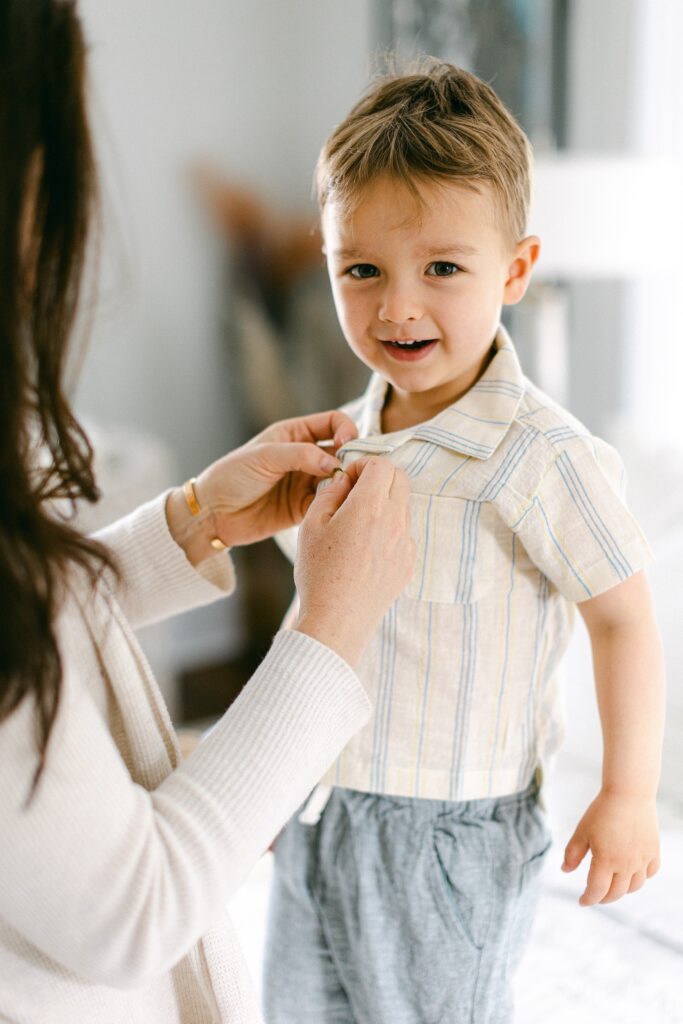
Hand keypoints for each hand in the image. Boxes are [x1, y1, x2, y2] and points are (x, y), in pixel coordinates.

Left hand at [166, 411, 356, 561]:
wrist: (213, 513)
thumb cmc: (231, 475)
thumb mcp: (264, 456)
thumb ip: (300, 455)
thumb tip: (334, 462)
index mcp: (295, 434)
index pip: (333, 423)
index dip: (346, 430)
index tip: (347, 445)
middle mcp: (305, 457)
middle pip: (342, 452)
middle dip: (351, 459)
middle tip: (351, 471)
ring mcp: (306, 483)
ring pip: (339, 479)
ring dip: (344, 484)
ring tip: (342, 491)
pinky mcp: (304, 508)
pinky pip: (328, 504)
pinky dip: (335, 504)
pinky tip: (332, 507)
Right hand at [294, 457, 414, 665]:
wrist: (336, 621)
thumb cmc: (319, 573)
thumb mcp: (311, 525)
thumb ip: (330, 493)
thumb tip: (344, 480)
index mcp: (370, 507)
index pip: (382, 464)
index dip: (363, 464)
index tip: (347, 479)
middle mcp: (395, 521)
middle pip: (400, 478)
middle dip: (378, 477)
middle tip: (354, 493)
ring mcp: (406, 543)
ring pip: (403, 505)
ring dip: (384, 502)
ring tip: (356, 524)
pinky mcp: (408, 562)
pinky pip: (404, 532)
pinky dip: (389, 528)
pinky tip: (365, 548)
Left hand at [562, 790, 659, 905]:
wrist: (628, 793)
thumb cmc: (602, 811)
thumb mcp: (582, 832)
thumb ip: (572, 854)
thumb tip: (565, 870)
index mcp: (606, 861)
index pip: (597, 891)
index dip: (588, 899)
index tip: (582, 901)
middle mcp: (627, 865)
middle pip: (616, 893)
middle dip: (603, 898)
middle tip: (595, 896)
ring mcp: (642, 860)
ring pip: (634, 887)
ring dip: (622, 891)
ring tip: (613, 887)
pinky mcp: (653, 852)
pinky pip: (649, 873)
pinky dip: (640, 878)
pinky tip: (632, 874)